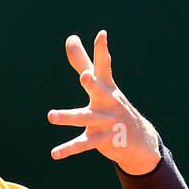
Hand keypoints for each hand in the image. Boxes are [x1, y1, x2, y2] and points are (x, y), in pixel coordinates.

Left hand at [47, 30, 160, 174]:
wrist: (138, 139)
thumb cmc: (112, 105)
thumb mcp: (100, 83)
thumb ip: (82, 62)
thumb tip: (70, 37)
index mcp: (106, 86)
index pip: (103, 66)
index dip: (102, 51)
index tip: (101, 35)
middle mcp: (106, 101)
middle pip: (98, 89)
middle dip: (92, 83)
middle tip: (84, 76)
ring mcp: (104, 121)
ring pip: (84, 117)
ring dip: (68, 117)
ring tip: (50, 115)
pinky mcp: (100, 139)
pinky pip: (82, 144)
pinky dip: (68, 149)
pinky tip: (54, 153)